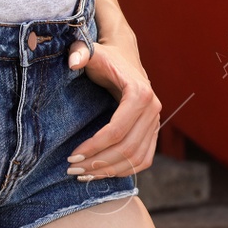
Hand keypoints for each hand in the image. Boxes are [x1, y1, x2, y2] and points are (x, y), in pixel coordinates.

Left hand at [66, 28, 159, 180]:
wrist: (124, 57)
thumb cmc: (105, 57)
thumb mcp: (91, 52)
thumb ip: (79, 52)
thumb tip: (73, 62)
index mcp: (140, 93)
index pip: (117, 130)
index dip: (94, 147)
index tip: (72, 156)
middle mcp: (153, 109)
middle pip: (127, 148)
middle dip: (99, 163)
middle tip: (73, 169)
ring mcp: (156, 122)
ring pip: (137, 158)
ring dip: (110, 171)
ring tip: (84, 175)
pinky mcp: (154, 131)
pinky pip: (144, 159)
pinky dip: (125, 171)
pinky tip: (102, 173)